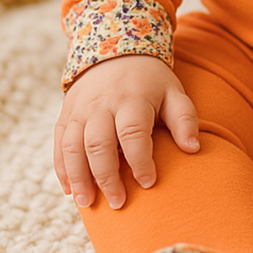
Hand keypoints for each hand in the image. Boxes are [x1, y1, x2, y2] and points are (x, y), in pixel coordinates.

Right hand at [53, 55, 199, 209]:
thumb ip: (184, 119)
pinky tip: (70, 190)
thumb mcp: (172, 92)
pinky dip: (62, 169)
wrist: (115, 49)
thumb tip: (193, 148)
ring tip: (88, 203)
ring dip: (79, 177)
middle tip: (118, 203)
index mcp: (132, 98)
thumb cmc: (150, 80)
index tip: (149, 183)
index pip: (133, 133)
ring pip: (73, 146)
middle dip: (107, 177)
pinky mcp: (66, 114)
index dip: (140, 160)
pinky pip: (59, 144)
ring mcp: (80, 109)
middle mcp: (102, 104)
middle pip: (99, 143)